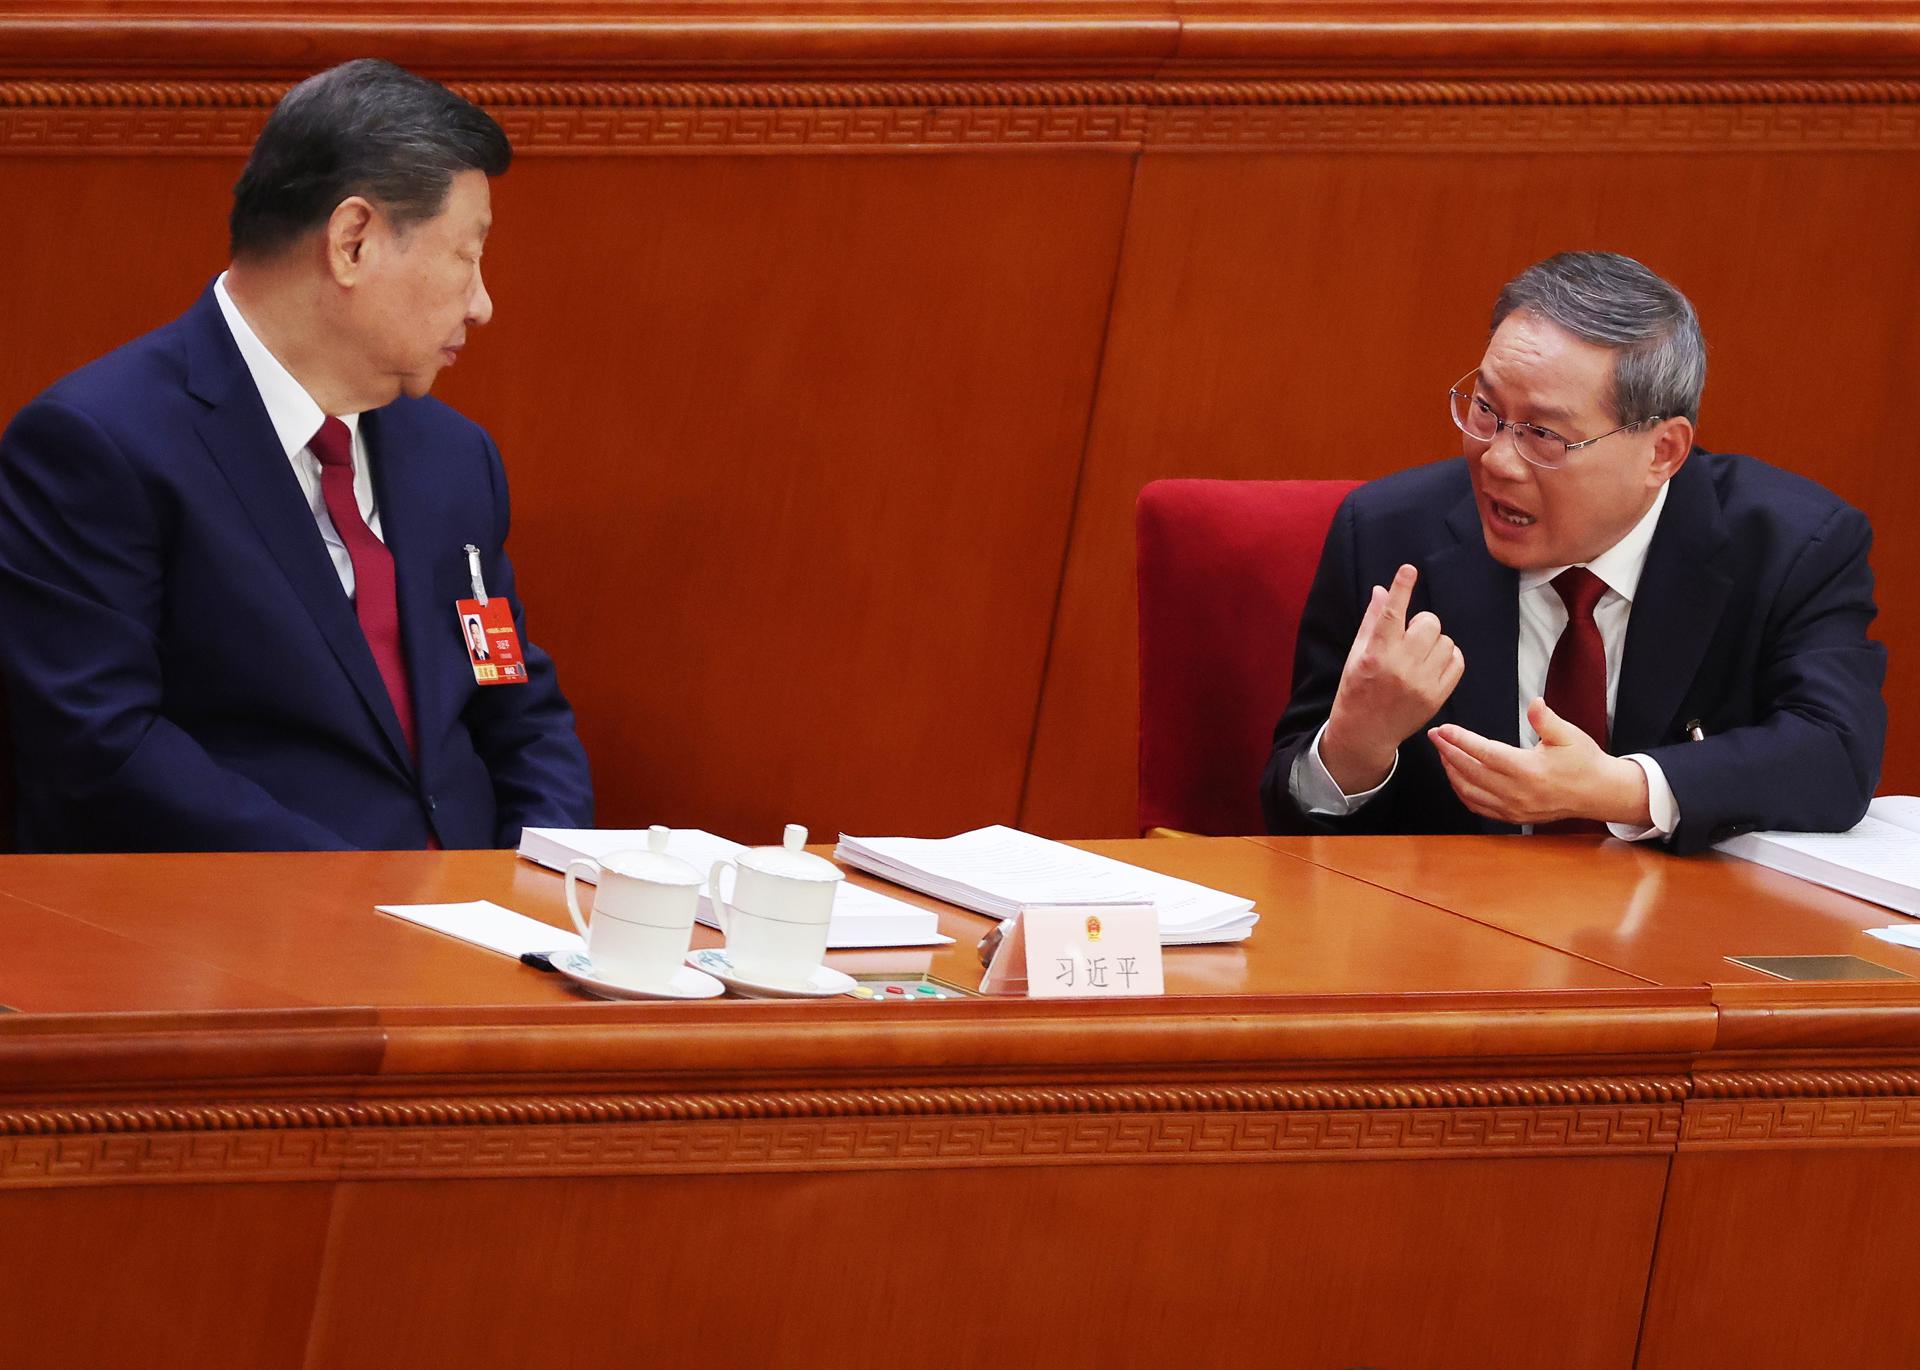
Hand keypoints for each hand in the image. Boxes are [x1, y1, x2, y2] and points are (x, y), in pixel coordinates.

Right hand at [1320, 564, 1464, 793]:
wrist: (1365, 732)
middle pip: (1428, 623)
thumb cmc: (1356, 689)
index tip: (1409, 570)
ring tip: (1418, 655)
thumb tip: (1382, 590)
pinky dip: (1448, 657)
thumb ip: (1371, 621)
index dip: (1401, 589)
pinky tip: (1432, 664)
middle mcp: (1400, 667)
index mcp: (1375, 654)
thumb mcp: (1356, 655)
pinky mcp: (1437, 696)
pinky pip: (1457, 661)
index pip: (1391, 613)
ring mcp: (1421, 683)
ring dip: (1434, 642)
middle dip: (1421, 623)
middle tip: (1409, 636)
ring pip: (1445, 641)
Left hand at [1428, 697, 1652, 826]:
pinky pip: (1478, 807)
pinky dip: (1462, 792)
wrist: (1599, 793)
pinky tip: (1457, 777)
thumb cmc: (1584, 761)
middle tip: (1435, 737)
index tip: (1443, 729)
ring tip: (1443, 753)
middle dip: (1448, 753)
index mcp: (1529, 770)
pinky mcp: (1513, 817)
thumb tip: (1534, 703)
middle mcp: (1517, 792)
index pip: (1485, 753)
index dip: (1460, 740)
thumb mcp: (1570, 735)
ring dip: (1452, 772)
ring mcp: (1514, 808)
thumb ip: (1547, 720)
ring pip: (1470, 792)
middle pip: (1470, 772)